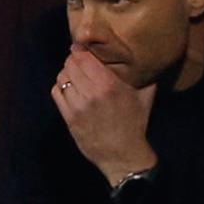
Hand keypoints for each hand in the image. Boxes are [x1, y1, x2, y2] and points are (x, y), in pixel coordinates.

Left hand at [51, 46, 157, 185]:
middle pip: (70, 65)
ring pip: (62, 78)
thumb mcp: (145, 98)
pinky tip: (69, 90)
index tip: (82, 49)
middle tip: (79, 62)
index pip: (83, 57)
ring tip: (74, 76)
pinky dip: (60, 87)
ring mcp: (77, 106)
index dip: (79, 50)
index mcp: (109, 85)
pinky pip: (56, 93)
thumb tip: (146, 61)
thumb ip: (145, 78)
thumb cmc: (135, 125)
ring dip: (67, 74)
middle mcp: (91, 93)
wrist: (123, 155)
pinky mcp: (69, 118)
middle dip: (73, 61)